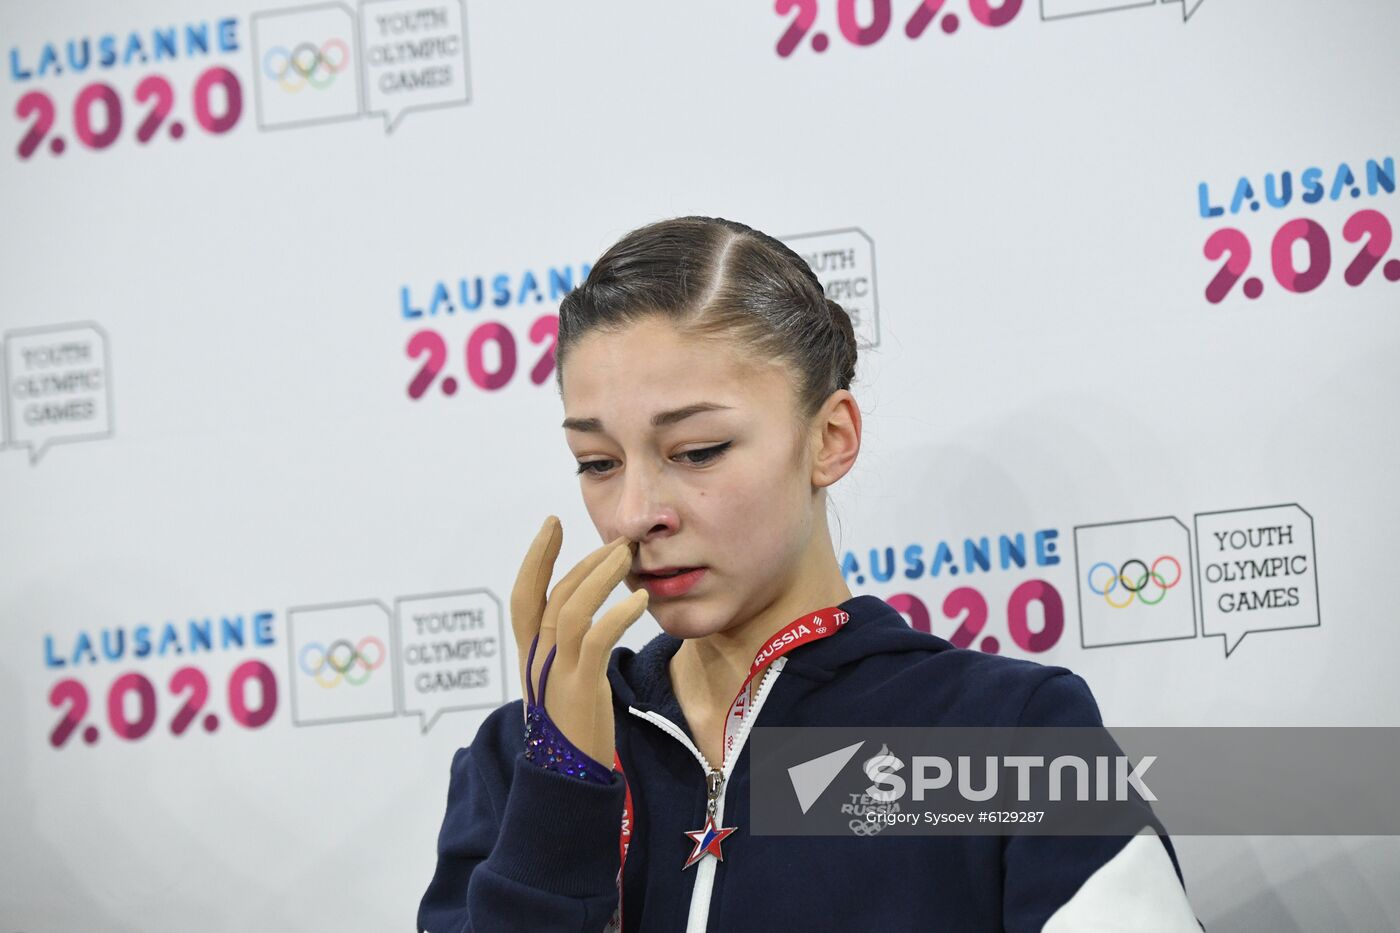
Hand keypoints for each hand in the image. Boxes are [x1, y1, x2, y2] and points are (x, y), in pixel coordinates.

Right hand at [510, 515, 649, 768]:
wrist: (566, 780)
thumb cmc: (572, 730)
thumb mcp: (562, 682)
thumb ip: (567, 649)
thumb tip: (585, 617)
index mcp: (530, 654)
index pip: (523, 594)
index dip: (536, 557)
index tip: (552, 522)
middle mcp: (536, 658)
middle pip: (553, 594)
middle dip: (584, 560)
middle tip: (617, 540)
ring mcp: (554, 672)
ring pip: (571, 609)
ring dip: (600, 577)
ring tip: (628, 558)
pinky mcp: (578, 688)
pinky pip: (594, 640)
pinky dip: (617, 615)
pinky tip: (639, 600)